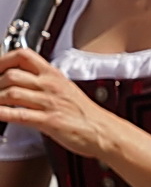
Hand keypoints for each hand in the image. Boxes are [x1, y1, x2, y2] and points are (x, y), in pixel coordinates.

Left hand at [0, 48, 117, 158]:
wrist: (103, 131)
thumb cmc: (85, 114)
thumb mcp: (64, 89)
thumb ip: (42, 83)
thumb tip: (21, 81)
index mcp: (54, 75)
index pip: (23, 55)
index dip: (3, 60)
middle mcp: (50, 86)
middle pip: (12, 74)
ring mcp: (49, 103)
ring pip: (11, 93)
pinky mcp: (49, 121)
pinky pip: (19, 115)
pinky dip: (1, 113)